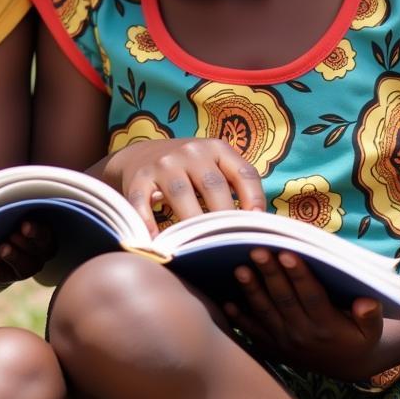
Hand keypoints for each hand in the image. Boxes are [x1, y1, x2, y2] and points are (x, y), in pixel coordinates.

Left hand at [0, 219, 55, 292]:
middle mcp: (39, 255)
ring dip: (11, 259)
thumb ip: (12, 213)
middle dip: (22, 244)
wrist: (3, 241)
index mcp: (45, 237)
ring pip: (23, 269)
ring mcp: (25, 269)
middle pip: (35, 253)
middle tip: (11, 236)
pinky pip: (4, 278)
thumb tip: (0, 204)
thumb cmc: (12, 220)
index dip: (35, 231)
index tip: (24, 225)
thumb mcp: (16, 216)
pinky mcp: (9, 277)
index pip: (44, 235)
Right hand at [103, 138, 264, 234]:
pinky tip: (156, 243)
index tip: (258, 226)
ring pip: (180, 193)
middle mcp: (191, 151)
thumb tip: (260, 225)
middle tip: (230, 245)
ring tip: (197, 249)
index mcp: (216, 148)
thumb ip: (236, 187)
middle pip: (213, 185)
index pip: (244, 173)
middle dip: (223, 218)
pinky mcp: (139, 176)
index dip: (255, 199)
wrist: (140, 155)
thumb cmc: (189, 169)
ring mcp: (163, 162)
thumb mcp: (214, 167)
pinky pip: (143, 201)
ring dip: (190, 223)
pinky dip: (148, 222)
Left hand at [224, 249, 384, 380]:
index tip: (289, 253)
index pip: (312, 297)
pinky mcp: (272, 345)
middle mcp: (303, 334)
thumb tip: (366, 302)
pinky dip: (239, 318)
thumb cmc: (358, 336)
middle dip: (270, 274)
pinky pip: (253, 331)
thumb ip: (370, 315)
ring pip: (265, 312)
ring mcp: (284, 341)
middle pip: (284, 300)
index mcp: (328, 325)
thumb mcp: (372, 330)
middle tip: (258, 250)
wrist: (345, 366)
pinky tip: (226, 302)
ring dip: (251, 291)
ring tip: (240, 269)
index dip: (300, 275)